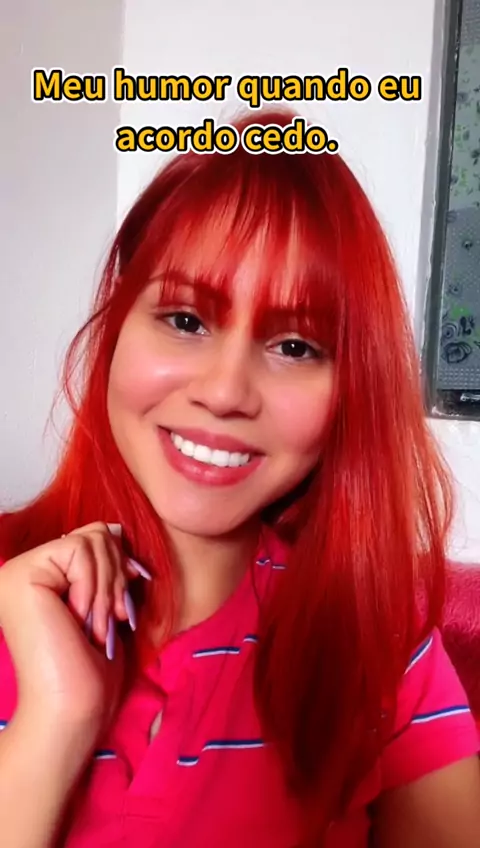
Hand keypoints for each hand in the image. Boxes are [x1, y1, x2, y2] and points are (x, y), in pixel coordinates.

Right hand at [0, 522, 149, 743]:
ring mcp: (18, 571)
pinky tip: (82, 622)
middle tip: (109, 621)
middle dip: (115, 578)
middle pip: (95, 533)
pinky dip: (94, 588)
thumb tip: (114, 530)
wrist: (73, 711)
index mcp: (40, 578)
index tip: (121, 609)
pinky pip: (81, 550)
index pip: (92, 539)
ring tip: (96, 626)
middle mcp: (23, 570)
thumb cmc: (90, 670)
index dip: (118, 567)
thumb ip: (105, 567)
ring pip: (92, 539)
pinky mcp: (23, 574)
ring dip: (107, 588)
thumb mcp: (103, 604)